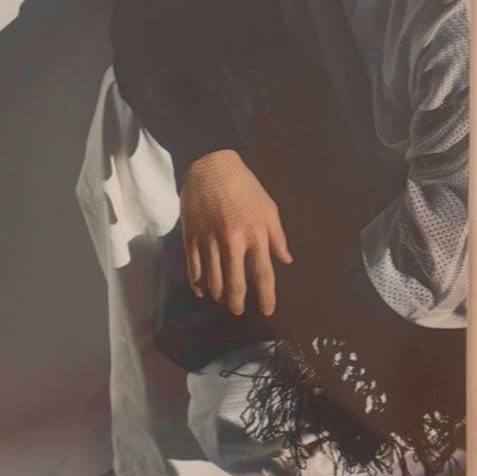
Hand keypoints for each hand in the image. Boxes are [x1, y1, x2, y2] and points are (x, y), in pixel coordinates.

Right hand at [180, 149, 292, 316]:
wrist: (210, 165)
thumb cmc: (244, 186)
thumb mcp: (268, 207)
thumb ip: (277, 236)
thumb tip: (286, 260)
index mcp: (256, 234)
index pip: (263, 273)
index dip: (266, 296)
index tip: (268, 310)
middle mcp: (232, 241)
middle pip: (235, 284)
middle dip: (237, 303)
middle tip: (238, 310)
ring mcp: (209, 240)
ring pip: (213, 280)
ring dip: (218, 295)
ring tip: (222, 300)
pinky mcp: (191, 236)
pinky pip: (193, 268)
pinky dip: (198, 284)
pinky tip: (202, 290)